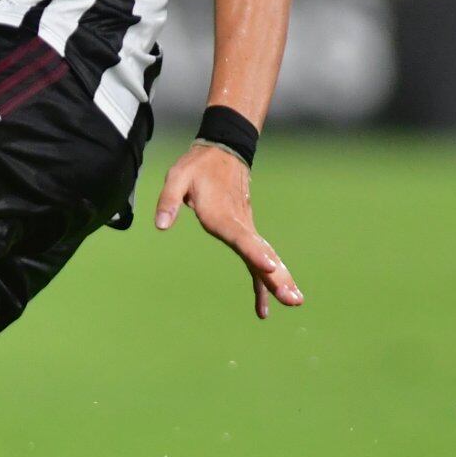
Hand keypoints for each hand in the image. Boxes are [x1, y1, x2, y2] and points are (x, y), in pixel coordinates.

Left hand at [154, 143, 301, 318]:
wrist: (223, 152)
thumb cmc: (197, 166)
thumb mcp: (177, 177)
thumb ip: (168, 201)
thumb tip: (161, 226)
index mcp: (221, 213)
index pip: (240, 236)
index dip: (254, 252)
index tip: (270, 267)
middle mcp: (239, 223)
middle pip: (261, 253)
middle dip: (277, 277)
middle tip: (292, 298)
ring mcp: (246, 228)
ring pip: (266, 258)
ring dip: (280, 281)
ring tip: (294, 302)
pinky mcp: (247, 231)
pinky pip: (258, 259)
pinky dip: (263, 281)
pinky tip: (266, 304)